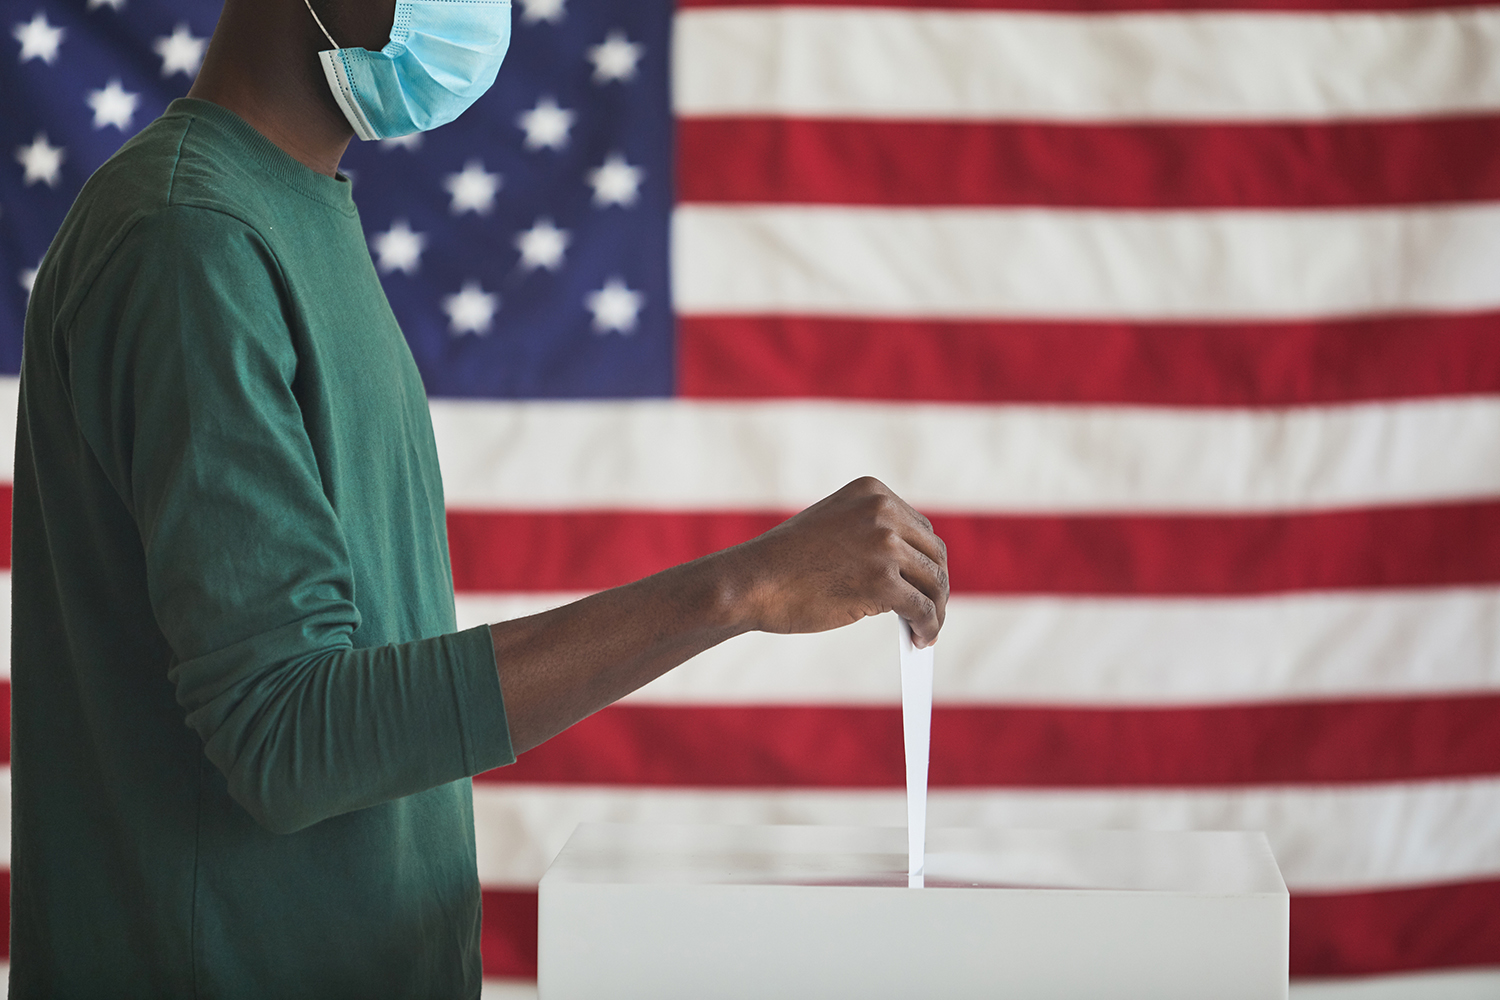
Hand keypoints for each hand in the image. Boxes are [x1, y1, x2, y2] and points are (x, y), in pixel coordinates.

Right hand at [724, 477, 948, 646]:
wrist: (751, 581)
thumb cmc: (784, 562)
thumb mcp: (833, 527)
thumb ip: (870, 536)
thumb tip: (910, 575)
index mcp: (872, 492)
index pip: (919, 528)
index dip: (925, 560)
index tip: (926, 582)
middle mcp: (882, 512)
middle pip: (933, 554)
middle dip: (935, 585)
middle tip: (931, 611)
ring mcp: (883, 546)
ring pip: (933, 582)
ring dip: (936, 610)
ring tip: (928, 630)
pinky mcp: (882, 583)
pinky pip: (922, 608)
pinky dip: (929, 627)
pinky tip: (922, 639)